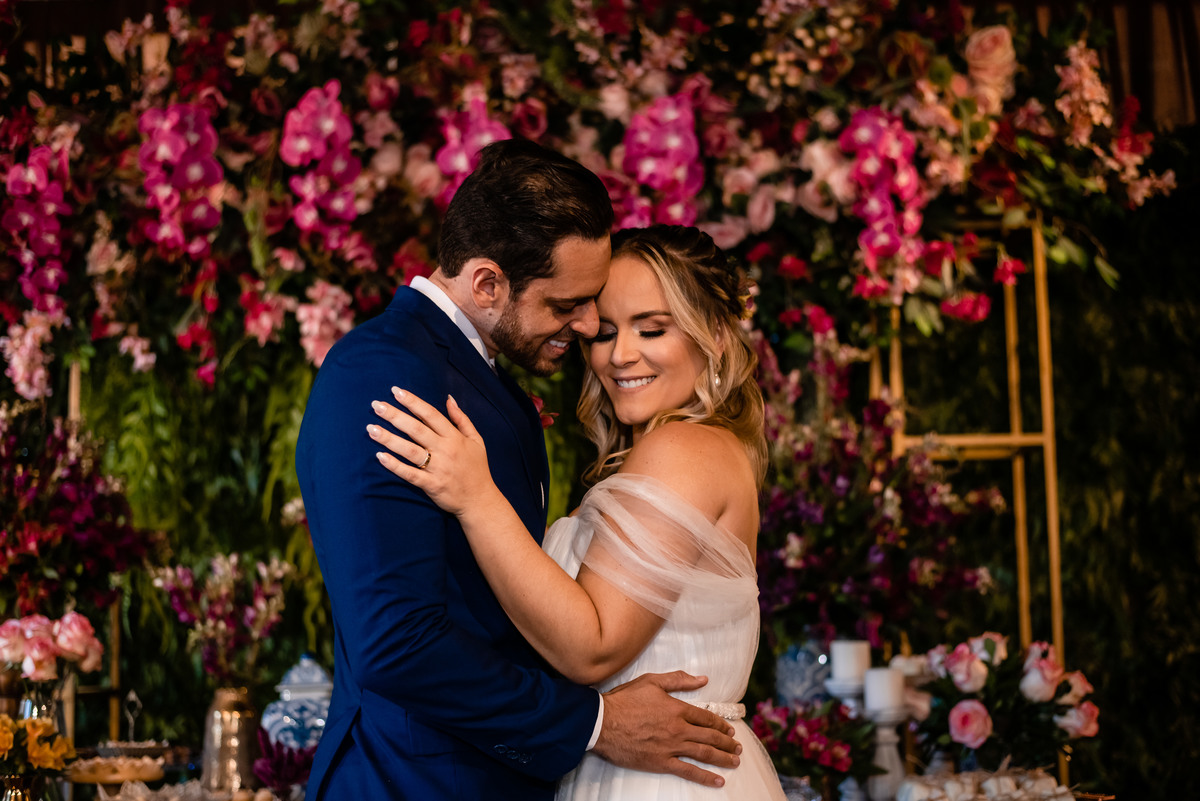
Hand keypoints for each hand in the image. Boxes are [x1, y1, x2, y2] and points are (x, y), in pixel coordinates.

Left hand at [368, 388, 496, 516]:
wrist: (480, 501)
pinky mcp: (432, 485)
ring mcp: (438, 468)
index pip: (431, 415)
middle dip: (395, 415)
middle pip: (416, 429)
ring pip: (410, 450)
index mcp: (454, 437)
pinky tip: (380, 456)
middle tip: (376, 405)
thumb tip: (449, 399)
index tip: (396, 391)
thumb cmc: (477, 469)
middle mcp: (445, 450)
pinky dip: (395, 466)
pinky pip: (410, 474)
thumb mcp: (476, 440)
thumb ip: (462, 419)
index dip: (413, 402)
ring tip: (371, 428)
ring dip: (389, 439)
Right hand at [592, 671, 741, 787]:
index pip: (706, 717)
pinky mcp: (660, 762)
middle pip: (709, 736)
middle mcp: (678, 728)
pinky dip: (705, 777)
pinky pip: (688, 771)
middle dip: (727, 743)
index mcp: (677, 708)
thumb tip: (703, 679)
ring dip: (723, 758)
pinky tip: (718, 780)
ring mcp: (670, 747)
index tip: (729, 730)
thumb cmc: (624, 700)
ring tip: (735, 761)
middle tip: (737, 747)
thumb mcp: (651, 681)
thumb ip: (678, 680)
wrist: (602, 722)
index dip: (720, 725)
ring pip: (704, 754)